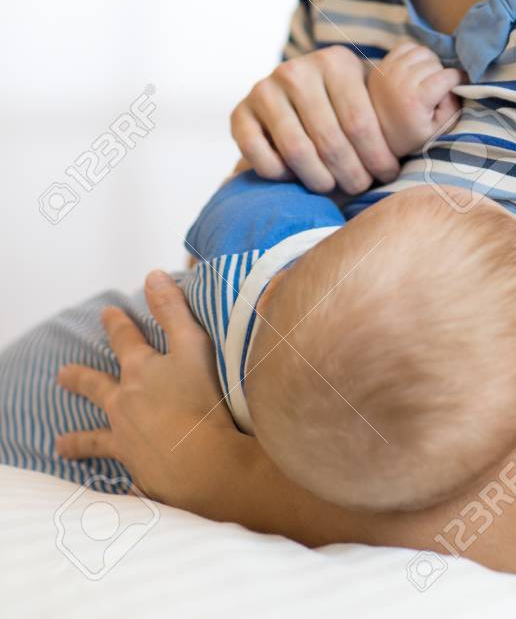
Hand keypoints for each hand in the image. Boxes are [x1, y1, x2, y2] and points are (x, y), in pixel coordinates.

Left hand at [55, 270, 245, 514]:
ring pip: (96, 438)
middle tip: (62, 375)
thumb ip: (173, 309)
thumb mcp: (193, 344)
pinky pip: (123, 480)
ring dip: (79, 440)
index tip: (107, 312)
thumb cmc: (203, 400)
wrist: (206, 464)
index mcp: (141, 372)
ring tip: (60, 444)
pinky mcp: (138, 473)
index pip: (125, 340)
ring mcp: (127, 441)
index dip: (117, 323)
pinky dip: (120, 485)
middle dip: (80, 378)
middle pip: (97, 388)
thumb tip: (153, 275)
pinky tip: (116, 491)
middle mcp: (126, 405)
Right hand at [230, 45, 400, 194]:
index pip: (361, 122)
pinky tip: (294, 177)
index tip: (388, 175)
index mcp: (335, 62)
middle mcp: (296, 70)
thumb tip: (446, 110)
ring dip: (318, 178)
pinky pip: (259, 155)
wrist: (289, 99)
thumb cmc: (342, 105)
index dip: (378, 156)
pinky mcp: (239, 112)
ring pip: (297, 151)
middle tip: (361, 187)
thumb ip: (394, 107)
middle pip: (330, 140)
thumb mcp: (366, 94)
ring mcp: (264, 90)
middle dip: (351, 173)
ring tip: (332, 187)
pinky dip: (279, 174)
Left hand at [367, 41, 466, 157]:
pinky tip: (416, 70)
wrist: (377, 138)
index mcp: (415, 100)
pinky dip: (416, 54)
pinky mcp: (381, 65)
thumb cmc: (412, 136)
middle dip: (443, 74)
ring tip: (428, 78)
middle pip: (436, 63)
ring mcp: (388, 71)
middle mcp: (400, 81)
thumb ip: (453, 107)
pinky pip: (407, 47)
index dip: (459, 80)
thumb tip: (456, 83)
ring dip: (430, 62)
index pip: (448, 77)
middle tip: (439, 89)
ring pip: (423, 51)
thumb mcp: (439, 131)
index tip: (460, 86)